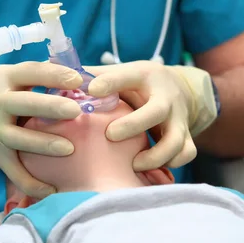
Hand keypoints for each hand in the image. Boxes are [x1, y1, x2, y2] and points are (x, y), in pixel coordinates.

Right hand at [0, 62, 83, 198]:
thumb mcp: (8, 78)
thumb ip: (37, 76)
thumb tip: (79, 77)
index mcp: (4, 78)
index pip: (30, 72)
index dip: (54, 75)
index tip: (78, 79)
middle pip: (24, 104)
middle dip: (50, 107)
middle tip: (75, 110)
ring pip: (19, 138)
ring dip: (43, 144)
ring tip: (69, 149)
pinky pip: (13, 171)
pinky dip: (30, 183)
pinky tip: (51, 189)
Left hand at [84, 61, 217, 170]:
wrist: (179, 88)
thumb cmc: (137, 84)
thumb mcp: (121, 73)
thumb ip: (93, 76)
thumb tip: (56, 78)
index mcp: (145, 76)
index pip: (128, 76)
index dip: (110, 83)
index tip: (92, 90)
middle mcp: (166, 98)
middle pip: (157, 111)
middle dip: (133, 125)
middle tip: (110, 135)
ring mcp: (179, 119)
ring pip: (175, 141)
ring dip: (154, 156)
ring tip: (132, 164)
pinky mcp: (186, 136)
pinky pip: (186, 154)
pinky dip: (171, 164)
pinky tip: (150, 169)